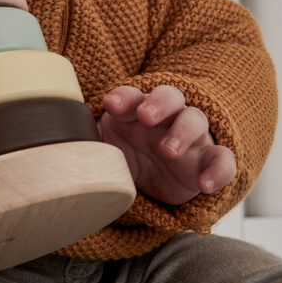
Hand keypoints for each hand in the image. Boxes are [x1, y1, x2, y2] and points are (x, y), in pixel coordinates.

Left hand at [97, 85, 236, 205]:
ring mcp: (190, 138)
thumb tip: (58, 143)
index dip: (124, 97)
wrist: (149, 186)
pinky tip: (205, 184)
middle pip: (170, 97)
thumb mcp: (103, 150)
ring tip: (168, 150)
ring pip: (195, 121)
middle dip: (158, 103)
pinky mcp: (207, 161)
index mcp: (138, 110)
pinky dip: (219, 169)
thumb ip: (87, 142)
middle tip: (145, 117)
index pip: (133, 96)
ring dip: (183, 131)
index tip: (110, 105)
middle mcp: (166, 118)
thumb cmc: (126, 157)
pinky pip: (222, 159)